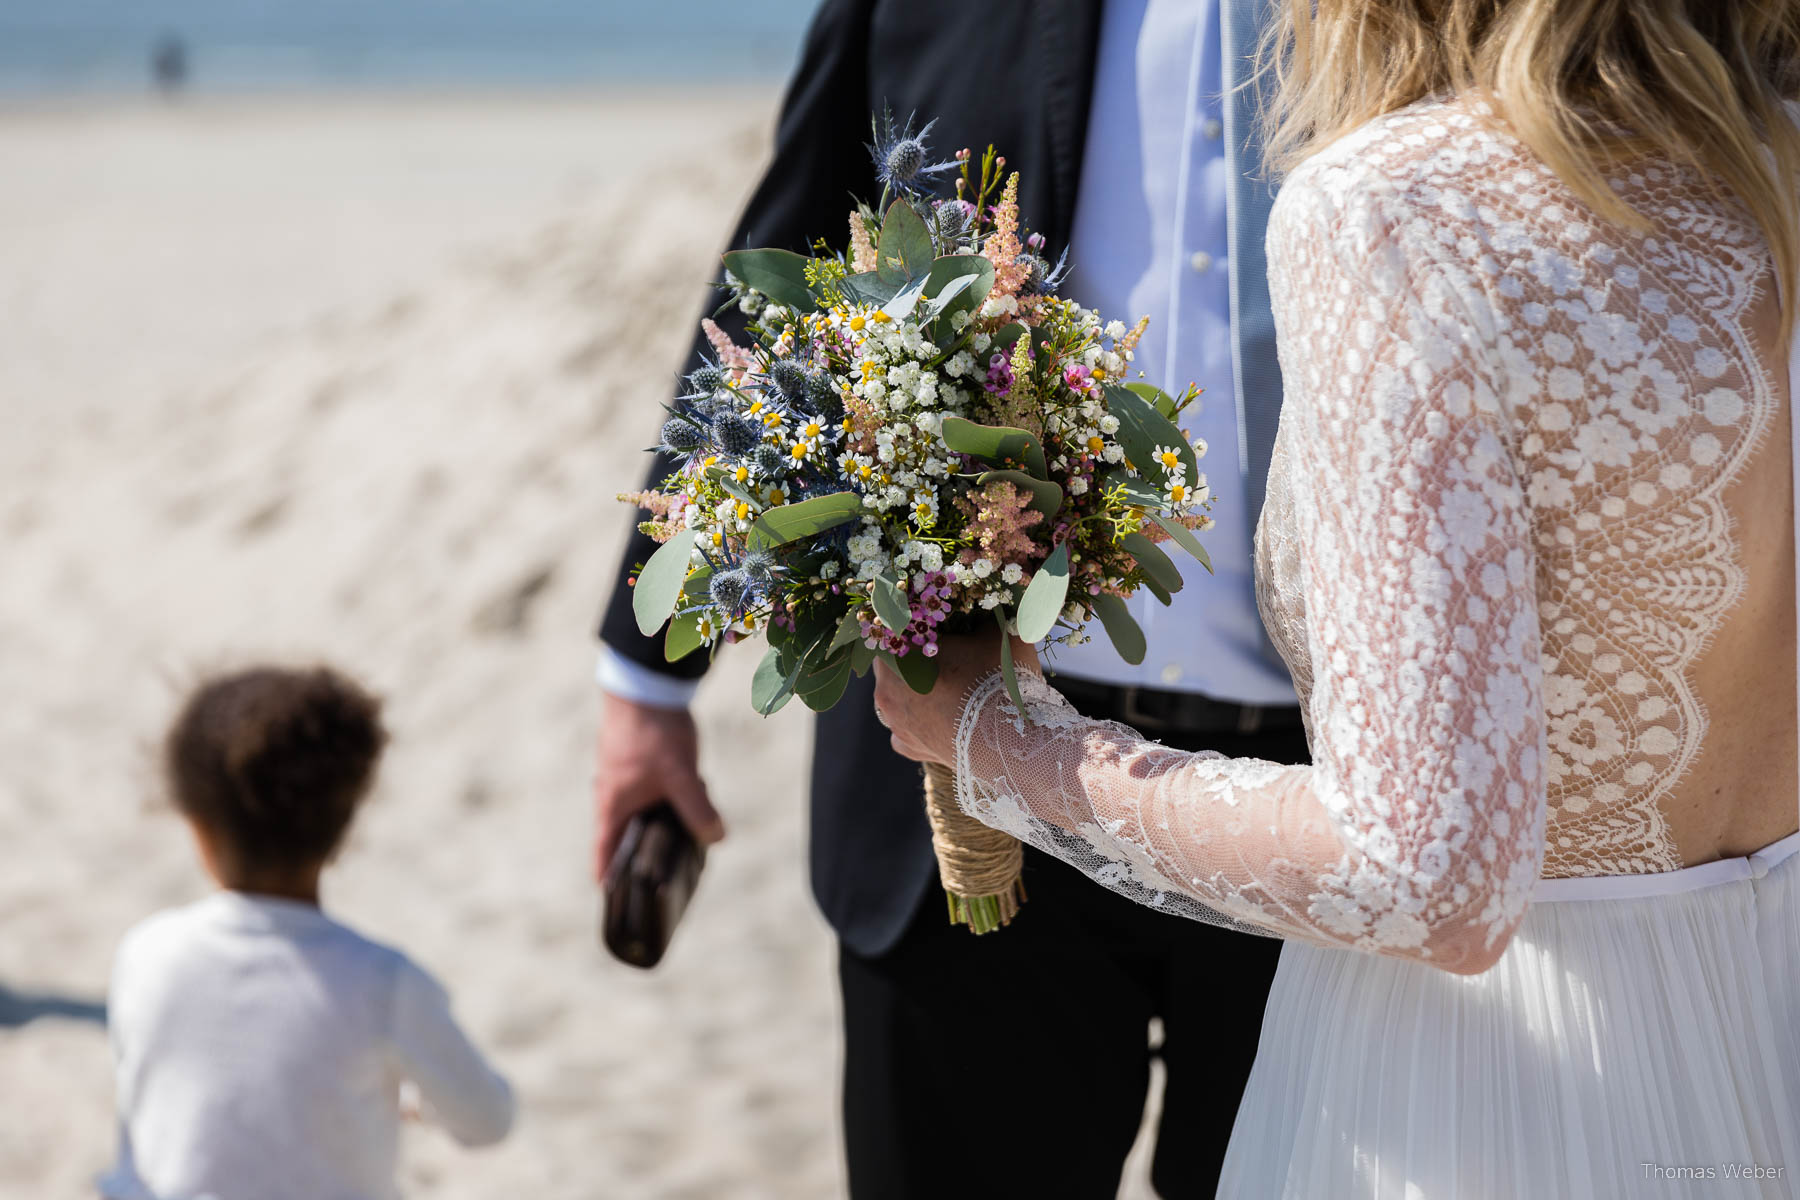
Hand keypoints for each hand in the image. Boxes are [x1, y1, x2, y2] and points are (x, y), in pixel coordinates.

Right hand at [592, 692, 723, 881]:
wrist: (642, 684)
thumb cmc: (652, 732)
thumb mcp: (681, 777)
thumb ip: (698, 810)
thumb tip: (716, 838)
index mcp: (612, 807)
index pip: (604, 854)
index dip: (609, 880)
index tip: (614, 902)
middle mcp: (610, 795)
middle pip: (621, 836)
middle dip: (640, 855)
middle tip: (661, 874)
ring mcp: (619, 777)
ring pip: (635, 812)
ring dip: (653, 825)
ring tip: (682, 836)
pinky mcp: (631, 761)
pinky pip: (643, 792)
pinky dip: (659, 802)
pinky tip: (685, 798)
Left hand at [873, 631, 1039, 764]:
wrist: (1007, 742)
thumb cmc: (999, 681)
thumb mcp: (1001, 634)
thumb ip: (989, 617)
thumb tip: (993, 607)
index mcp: (900, 653)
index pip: (894, 630)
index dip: (915, 626)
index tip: (936, 628)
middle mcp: (886, 688)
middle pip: (891, 664)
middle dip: (912, 659)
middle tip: (942, 657)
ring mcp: (894, 721)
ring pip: (894, 697)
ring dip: (912, 691)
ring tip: (944, 689)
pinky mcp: (908, 747)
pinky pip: (902, 731)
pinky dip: (916, 724)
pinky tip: (936, 718)